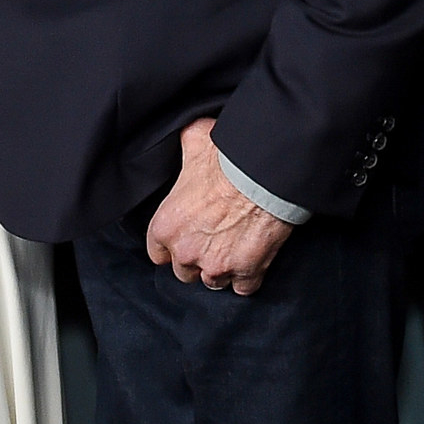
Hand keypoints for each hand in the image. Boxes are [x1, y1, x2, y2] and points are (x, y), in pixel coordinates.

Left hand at [144, 118, 292, 294]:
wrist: (267, 176)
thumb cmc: (229, 159)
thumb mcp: (195, 141)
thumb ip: (184, 145)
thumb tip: (186, 136)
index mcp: (165, 226)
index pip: (157, 252)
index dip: (172, 244)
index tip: (185, 236)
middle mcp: (186, 252)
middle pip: (184, 271)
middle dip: (197, 258)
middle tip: (213, 239)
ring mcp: (216, 266)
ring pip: (212, 282)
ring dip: (221, 269)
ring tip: (234, 249)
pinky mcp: (246, 272)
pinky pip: (243, 287)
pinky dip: (248, 277)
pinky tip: (252, 260)